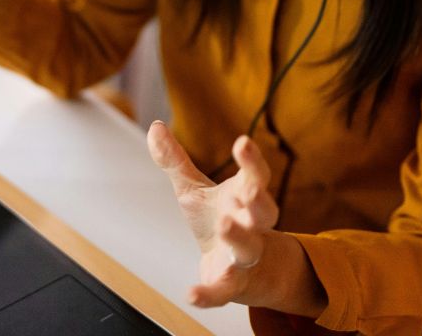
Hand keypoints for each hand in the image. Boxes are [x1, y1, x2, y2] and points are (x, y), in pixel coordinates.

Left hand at [147, 121, 279, 307]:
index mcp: (244, 197)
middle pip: (265, 212)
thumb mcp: (193, 188)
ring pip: (249, 248)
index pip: (257, 175)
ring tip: (226, 224)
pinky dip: (209, 294)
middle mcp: (251, 225)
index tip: (242, 142)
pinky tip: (191, 294)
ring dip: (240, 237)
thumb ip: (174, 160)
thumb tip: (155, 127)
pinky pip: (224, 291)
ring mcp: (244, 255)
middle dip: (258, 201)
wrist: (237, 267)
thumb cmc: (217, 219)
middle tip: (247, 191)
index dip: (252, 160)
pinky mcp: (231, 283)